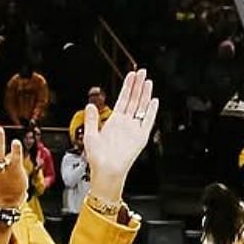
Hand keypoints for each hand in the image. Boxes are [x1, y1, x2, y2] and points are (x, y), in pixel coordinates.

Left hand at [82, 69, 158, 201]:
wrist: (106, 171)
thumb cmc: (97, 159)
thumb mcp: (89, 135)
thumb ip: (91, 119)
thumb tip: (90, 104)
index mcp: (114, 122)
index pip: (123, 99)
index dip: (127, 87)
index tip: (131, 75)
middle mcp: (125, 124)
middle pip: (134, 100)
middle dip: (138, 85)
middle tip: (142, 72)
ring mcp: (134, 129)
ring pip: (141, 107)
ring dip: (145, 94)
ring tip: (148, 81)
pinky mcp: (140, 137)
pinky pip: (148, 121)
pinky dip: (151, 111)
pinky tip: (154, 101)